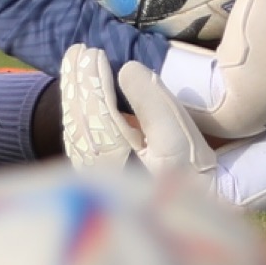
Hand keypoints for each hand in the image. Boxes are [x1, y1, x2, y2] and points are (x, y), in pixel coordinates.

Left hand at [56, 45, 214, 188]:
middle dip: (79, 82)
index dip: (95, 81)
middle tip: (79, 50)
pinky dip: (75, 110)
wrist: (189, 215)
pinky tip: (75, 93)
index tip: (95, 53)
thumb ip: (153, 102)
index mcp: (118, 162)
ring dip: (73, 92)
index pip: (98, 114)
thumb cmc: (191, 175)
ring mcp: (92, 175)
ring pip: (76, 127)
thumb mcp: (179, 137)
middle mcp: (97, 171)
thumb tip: (126, 69)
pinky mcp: (95, 175)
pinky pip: (78, 137)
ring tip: (74, 61)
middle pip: (81, 119)